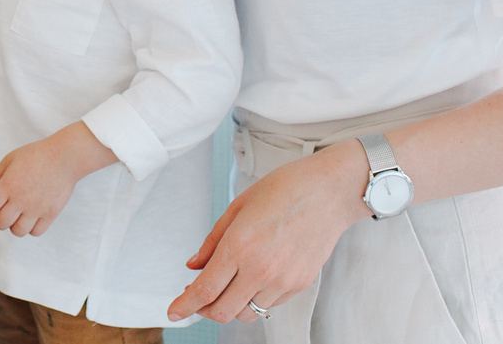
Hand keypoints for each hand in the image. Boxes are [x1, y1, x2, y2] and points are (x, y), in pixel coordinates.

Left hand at [0, 122, 116, 236]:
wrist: (64, 157)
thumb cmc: (35, 156)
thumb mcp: (9, 160)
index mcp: (8, 185)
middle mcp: (21, 199)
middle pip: (0, 223)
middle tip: (1, 210)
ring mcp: (36, 209)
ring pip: (17, 231)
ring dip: (14, 225)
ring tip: (18, 213)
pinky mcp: (51, 214)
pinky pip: (35, 232)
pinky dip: (31, 228)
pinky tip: (31, 216)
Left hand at [166, 141, 369, 323]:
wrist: (329, 192)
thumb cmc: (284, 190)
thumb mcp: (238, 208)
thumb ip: (212, 242)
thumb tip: (193, 266)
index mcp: (239, 246)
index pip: (204, 290)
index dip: (184, 306)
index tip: (173, 312)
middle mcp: (260, 269)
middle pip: (222, 312)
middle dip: (203, 310)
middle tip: (196, 298)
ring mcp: (282, 281)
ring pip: (246, 313)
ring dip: (229, 306)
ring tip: (225, 287)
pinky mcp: (299, 285)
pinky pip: (268, 305)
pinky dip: (254, 299)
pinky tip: (251, 279)